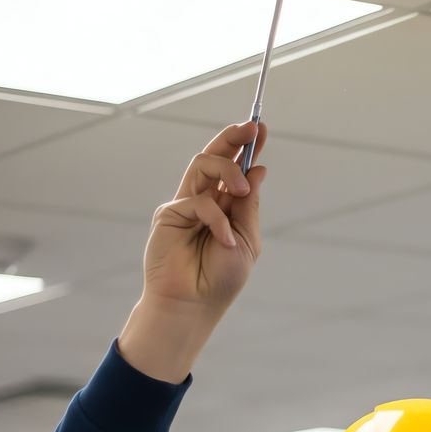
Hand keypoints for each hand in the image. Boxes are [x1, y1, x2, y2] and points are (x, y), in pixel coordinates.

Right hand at [141, 122, 266, 313]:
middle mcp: (205, 200)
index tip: (261, 128)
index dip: (247, 147)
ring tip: (243, 187)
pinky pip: (199, 202)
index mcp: (227, 205)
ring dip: (228, 169)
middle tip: (252, 126)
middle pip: (215, 156)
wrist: (193, 305)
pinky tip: (225, 240)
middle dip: (233, 138)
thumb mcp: (246, 239)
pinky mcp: (168, 214)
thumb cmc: (221, 279)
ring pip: (203, 165)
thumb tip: (259, 168)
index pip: (236, 169)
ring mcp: (185, 205)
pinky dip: (216, 219)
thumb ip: (249, 205)